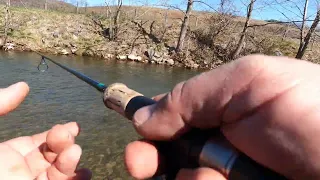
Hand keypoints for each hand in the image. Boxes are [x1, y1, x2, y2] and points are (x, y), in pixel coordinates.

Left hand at [0, 82, 90, 179]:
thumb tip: (23, 86)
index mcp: (6, 156)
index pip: (38, 144)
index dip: (57, 135)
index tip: (72, 127)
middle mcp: (20, 172)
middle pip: (53, 157)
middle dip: (64, 144)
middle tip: (67, 134)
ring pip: (60, 174)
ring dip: (71, 162)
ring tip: (73, 152)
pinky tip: (82, 172)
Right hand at [125, 55, 319, 179]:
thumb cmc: (306, 111)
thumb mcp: (246, 83)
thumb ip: (191, 95)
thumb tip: (142, 118)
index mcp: (220, 111)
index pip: (172, 119)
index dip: (149, 130)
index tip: (137, 141)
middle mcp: (221, 144)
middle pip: (170, 156)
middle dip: (150, 161)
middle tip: (140, 166)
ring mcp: (229, 174)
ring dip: (190, 179)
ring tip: (221, 178)